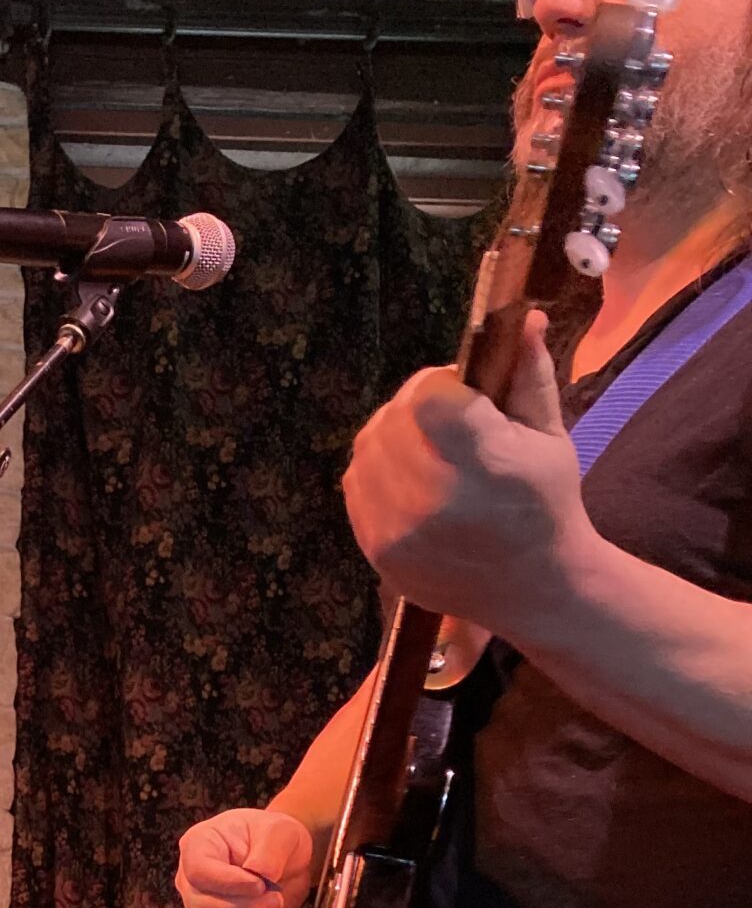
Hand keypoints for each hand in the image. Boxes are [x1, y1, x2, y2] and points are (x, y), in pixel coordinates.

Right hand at [176, 808, 314, 907]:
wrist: (286, 860)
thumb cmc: (275, 838)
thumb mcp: (280, 831)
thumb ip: (269, 849)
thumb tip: (259, 875)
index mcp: (198, 845)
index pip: (198, 872)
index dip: (229, 884)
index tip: (261, 884)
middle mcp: (190, 879)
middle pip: (199, 907)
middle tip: (274, 898)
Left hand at [342, 311, 593, 634]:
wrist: (533, 590)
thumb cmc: (546, 506)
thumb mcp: (549, 438)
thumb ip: (528, 375)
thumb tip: (525, 317)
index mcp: (487, 464)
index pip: (430, 395)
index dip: (441, 385)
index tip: (463, 395)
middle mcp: (436, 497)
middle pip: (395, 417)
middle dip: (417, 407)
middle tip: (447, 421)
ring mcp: (399, 527)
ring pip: (370, 445)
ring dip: (394, 435)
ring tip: (431, 451)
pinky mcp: (376, 546)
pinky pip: (357, 481)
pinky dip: (378, 469)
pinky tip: (411, 479)